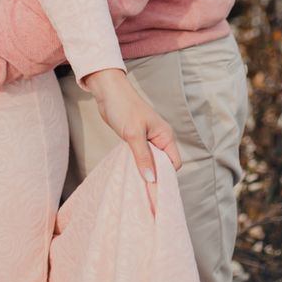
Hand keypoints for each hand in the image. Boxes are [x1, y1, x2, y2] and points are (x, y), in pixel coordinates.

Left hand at [80, 67, 181, 215]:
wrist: (108, 91)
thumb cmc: (123, 107)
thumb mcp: (133, 134)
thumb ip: (143, 157)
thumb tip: (152, 179)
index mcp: (165, 136)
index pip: (174, 163)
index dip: (165, 176)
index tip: (154, 188)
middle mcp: (160, 138)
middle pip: (163, 164)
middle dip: (155, 175)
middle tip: (144, 189)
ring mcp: (148, 139)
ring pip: (152, 161)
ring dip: (145, 170)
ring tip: (136, 183)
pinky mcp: (137, 139)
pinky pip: (142, 156)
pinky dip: (138, 163)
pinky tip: (130, 171)